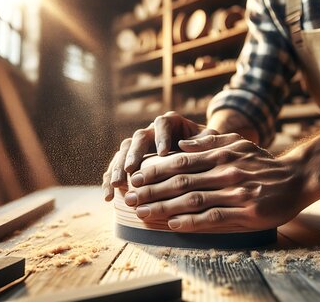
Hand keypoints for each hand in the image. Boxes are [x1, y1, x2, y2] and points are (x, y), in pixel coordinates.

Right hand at [102, 111, 216, 201]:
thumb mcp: (210, 141)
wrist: (199, 156)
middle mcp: (150, 131)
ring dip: (117, 168)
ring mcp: (138, 147)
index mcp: (169, 122)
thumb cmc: (207, 148)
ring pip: (123, 153)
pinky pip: (116, 169)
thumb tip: (185, 145)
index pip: (162, 124)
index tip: (164, 153)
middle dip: (133, 154)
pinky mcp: (130, 162)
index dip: (162, 137)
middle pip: (137, 138)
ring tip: (116, 184)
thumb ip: (204, 141)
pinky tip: (108, 197)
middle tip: (130, 169)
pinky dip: (110, 182)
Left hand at [124, 133, 315, 231]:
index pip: (181, 161)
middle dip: (151, 190)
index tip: (135, 177)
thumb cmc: (263, 163)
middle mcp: (226, 172)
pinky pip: (213, 218)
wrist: (297, 180)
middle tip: (130, 197)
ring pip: (192, 201)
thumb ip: (210, 142)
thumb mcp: (239, 143)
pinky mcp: (245, 213)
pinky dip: (191, 221)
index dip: (155, 170)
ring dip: (164, 207)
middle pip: (181, 181)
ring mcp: (236, 193)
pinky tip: (172, 223)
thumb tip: (181, 144)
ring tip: (142, 212)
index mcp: (221, 155)